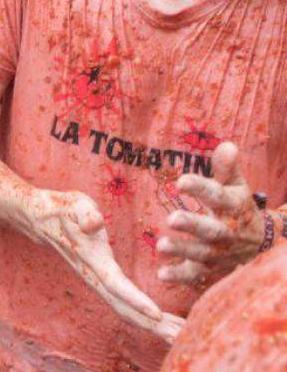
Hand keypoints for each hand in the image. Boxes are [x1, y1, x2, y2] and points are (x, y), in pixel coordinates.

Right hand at [25, 189, 181, 342]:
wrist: (40, 219)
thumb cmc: (62, 208)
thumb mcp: (74, 203)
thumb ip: (85, 213)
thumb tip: (93, 224)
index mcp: (92, 259)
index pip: (114, 283)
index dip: (135, 300)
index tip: (157, 315)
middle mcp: (94, 277)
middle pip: (124, 308)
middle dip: (151, 325)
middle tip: (181, 338)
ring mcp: (98, 282)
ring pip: (126, 311)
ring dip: (152, 326)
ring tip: (181, 336)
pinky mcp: (103, 282)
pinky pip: (126, 306)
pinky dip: (146, 318)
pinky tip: (166, 323)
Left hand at [157, 142, 262, 284]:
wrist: (260, 243)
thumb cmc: (237, 207)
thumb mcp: (235, 186)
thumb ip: (226, 168)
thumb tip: (226, 144)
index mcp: (232, 207)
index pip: (217, 196)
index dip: (201, 188)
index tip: (181, 181)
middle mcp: (227, 231)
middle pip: (211, 230)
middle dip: (193, 225)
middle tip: (172, 219)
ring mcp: (219, 253)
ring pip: (202, 254)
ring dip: (182, 251)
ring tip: (161, 246)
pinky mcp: (210, 270)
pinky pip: (196, 276)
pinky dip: (180, 277)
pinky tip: (162, 275)